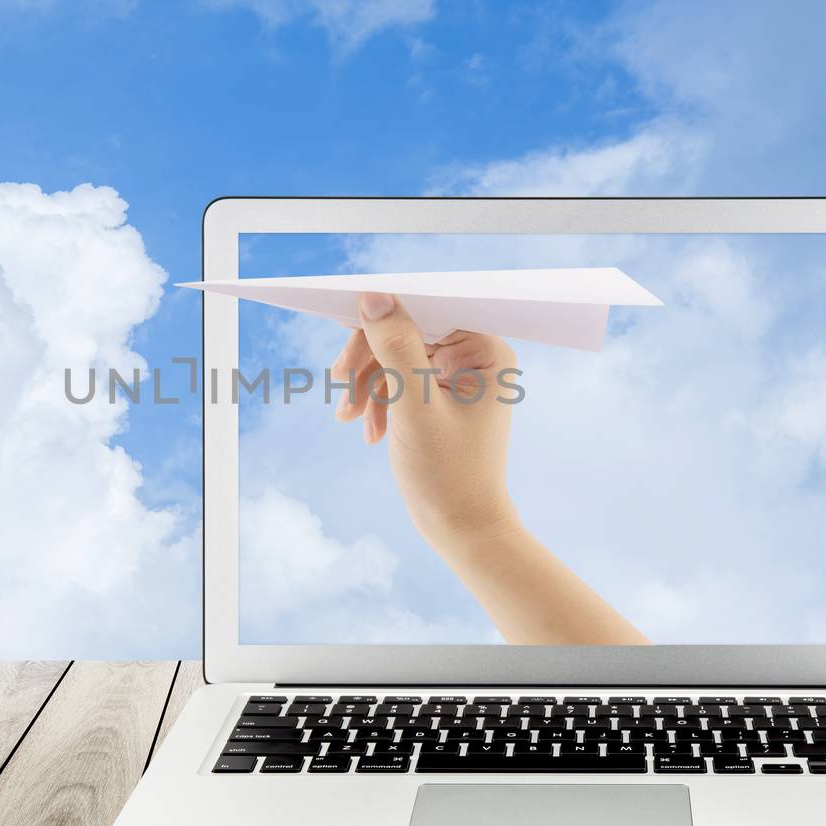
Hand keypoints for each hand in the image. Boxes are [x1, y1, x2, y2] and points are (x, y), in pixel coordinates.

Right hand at [330, 292, 519, 548]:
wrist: (460, 528)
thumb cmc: (448, 472)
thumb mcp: (415, 406)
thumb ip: (395, 348)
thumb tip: (374, 297)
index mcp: (486, 351)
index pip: (427, 311)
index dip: (384, 317)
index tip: (344, 327)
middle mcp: (476, 358)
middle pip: (407, 333)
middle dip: (369, 361)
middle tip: (338, 384)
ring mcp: (457, 378)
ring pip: (397, 358)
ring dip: (367, 385)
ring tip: (347, 417)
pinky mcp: (439, 397)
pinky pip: (399, 381)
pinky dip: (378, 402)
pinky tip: (368, 431)